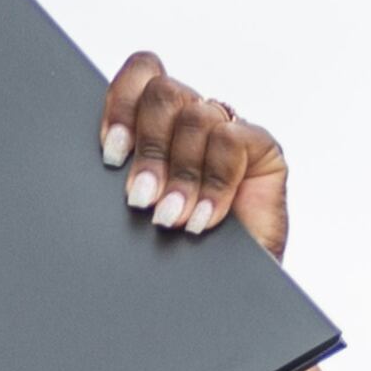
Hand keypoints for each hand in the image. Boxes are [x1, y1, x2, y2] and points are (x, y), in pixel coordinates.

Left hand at [100, 53, 289, 256]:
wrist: (226, 296)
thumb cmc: (178, 253)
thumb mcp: (141, 205)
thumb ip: (127, 170)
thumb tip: (109, 156)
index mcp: (160, 121)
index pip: (143, 74)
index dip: (122, 105)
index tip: (112, 156)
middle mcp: (194, 119)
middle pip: (164, 92)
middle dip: (149, 150)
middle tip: (141, 199)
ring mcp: (230, 131)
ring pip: (196, 117)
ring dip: (180, 176)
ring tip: (171, 218)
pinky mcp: (262, 149)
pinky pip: (231, 141)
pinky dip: (213, 183)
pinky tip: (204, 219)